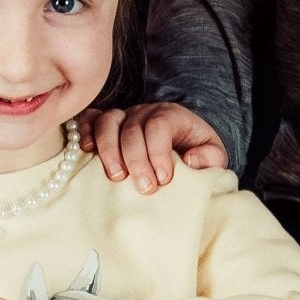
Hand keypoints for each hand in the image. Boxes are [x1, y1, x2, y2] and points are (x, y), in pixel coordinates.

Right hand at [82, 101, 227, 192]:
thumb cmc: (196, 152)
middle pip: (132, 128)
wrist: (182, 143)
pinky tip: (86, 151)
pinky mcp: (106, 124)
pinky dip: (85, 132)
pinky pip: (90, 120)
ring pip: (108, 122)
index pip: (159, 126)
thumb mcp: (214, 155)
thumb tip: (190, 160)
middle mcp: (145, 111)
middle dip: (136, 160)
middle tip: (143, 188)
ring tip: (116, 177)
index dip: (159, 152)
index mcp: (172, 115)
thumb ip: (209, 157)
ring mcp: (123, 115)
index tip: (164, 179)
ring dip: (108, 150)